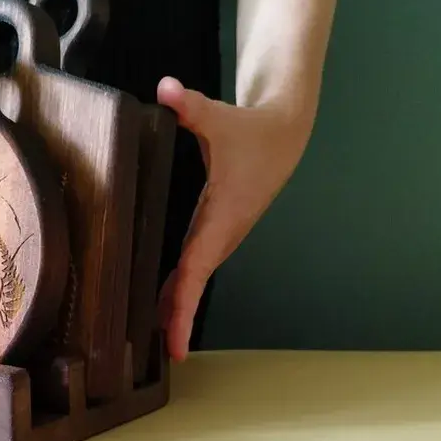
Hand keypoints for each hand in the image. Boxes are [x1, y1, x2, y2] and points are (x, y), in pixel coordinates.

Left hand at [156, 77, 311, 360]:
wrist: (282, 134)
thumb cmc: (248, 129)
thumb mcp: (218, 117)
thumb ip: (190, 106)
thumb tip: (166, 87)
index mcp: (220, 218)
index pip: (196, 271)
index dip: (183, 305)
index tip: (176, 340)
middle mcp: (221, 235)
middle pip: (194, 285)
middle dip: (179, 318)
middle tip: (166, 353)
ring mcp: (218, 236)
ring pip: (194, 280)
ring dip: (178, 309)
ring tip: (158, 343)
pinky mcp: (214, 232)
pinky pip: (194, 269)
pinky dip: (180, 291)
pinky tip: (160, 309)